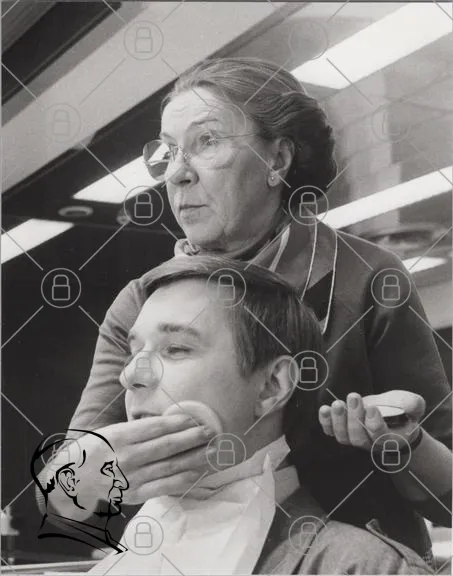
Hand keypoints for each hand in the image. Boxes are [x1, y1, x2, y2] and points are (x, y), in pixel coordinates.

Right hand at [80, 415, 215, 504]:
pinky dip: (182, 479)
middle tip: (210, 431)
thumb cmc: (97, 449)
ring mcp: (133, 477)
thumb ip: (138, 429)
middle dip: (192, 438)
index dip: (177, 423)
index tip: (194, 418)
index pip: (155, 427)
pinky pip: (164, 486)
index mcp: (120, 436)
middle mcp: (127, 457)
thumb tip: (170, 423)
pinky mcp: (136, 494)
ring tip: (211, 450)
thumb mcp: (112, 431)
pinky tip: (197, 472)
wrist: (74, 481)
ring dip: (194, 458)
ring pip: (170, 466)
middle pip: (166, 446)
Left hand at [318, 391, 425, 450]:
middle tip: (354, 396)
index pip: (381, 438)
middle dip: (354, 417)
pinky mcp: (342, 430)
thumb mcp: (411, 403)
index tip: (372, 408)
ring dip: (338, 420)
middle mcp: (371, 443)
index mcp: (391, 439)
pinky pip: (331, 431)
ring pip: (343, 437)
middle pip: (358, 438)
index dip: (375, 425)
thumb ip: (413, 404)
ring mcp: (355, 438)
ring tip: (338, 404)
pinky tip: (324, 409)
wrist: (389, 414)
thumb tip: (410, 406)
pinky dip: (325, 422)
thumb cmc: (401, 409)